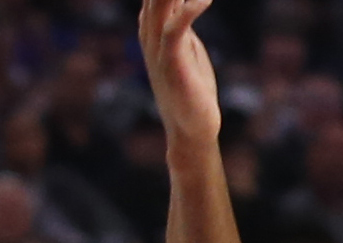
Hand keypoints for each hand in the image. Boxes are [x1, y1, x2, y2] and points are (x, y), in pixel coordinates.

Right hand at [139, 0, 221, 148]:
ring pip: (160, 5)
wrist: (192, 131)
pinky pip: (177, 28)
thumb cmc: (193, 92)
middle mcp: (150, 35)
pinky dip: (189, 10)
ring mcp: (158, 49)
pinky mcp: (173, 62)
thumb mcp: (187, 50)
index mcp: (152, 30)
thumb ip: (182, 26)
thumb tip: (186, 4)